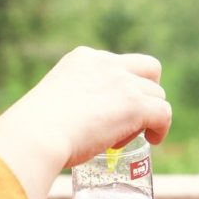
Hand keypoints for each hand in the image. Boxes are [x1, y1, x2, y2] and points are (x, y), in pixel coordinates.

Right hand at [0, 46, 171, 169]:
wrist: (36, 135)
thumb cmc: (34, 129)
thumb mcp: (51, 101)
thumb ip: (67, 102)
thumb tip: (68, 124)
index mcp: (83, 58)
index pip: (117, 63)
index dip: (121, 86)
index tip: (110, 109)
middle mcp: (106, 63)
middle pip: (148, 69)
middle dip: (145, 92)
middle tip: (132, 118)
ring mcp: (122, 82)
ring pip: (157, 94)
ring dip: (149, 115)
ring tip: (129, 138)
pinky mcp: (135, 105)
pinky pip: (164, 113)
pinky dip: (162, 128)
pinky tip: (153, 140)